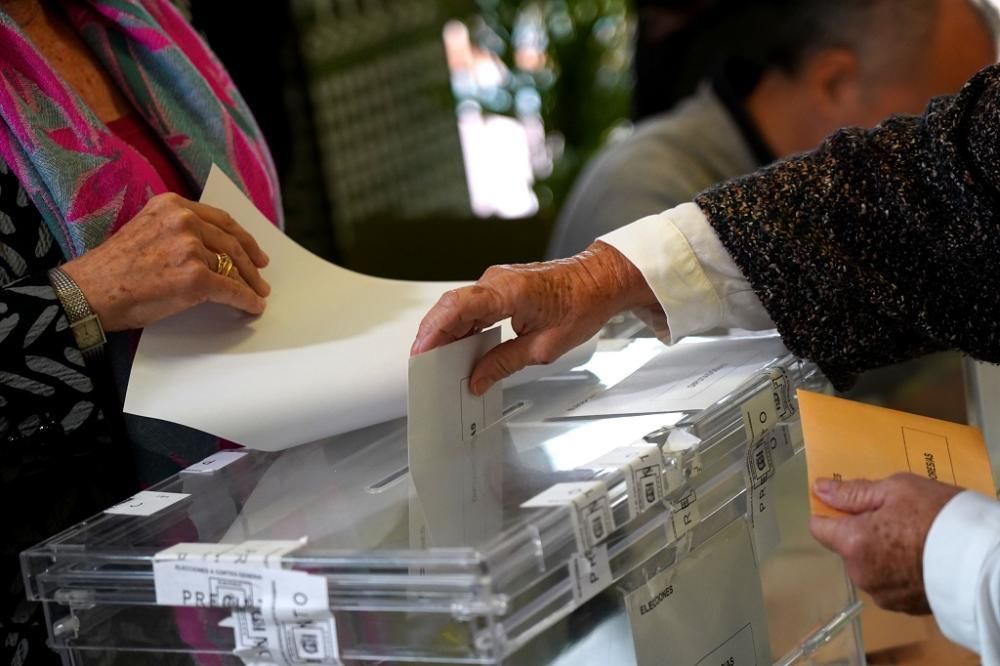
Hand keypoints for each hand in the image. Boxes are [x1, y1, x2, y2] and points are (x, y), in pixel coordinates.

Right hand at [61, 193, 270, 330]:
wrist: (89, 292)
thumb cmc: (112, 269)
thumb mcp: (145, 229)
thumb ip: (176, 231)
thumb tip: (209, 250)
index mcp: (172, 205)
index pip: (220, 220)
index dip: (242, 237)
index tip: (254, 250)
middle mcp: (184, 221)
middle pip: (231, 242)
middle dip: (251, 262)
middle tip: (261, 274)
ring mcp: (191, 249)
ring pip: (232, 267)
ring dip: (249, 283)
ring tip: (258, 293)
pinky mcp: (196, 277)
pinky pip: (232, 290)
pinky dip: (246, 300)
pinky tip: (252, 306)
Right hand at [412, 241, 656, 393]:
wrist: (601, 280)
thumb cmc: (582, 304)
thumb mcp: (545, 348)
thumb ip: (505, 363)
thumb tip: (478, 378)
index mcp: (509, 292)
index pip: (458, 307)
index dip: (434, 330)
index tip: (421, 352)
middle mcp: (498, 280)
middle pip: (451, 307)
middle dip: (433, 337)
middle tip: (425, 366)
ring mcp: (497, 281)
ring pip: (459, 306)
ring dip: (447, 332)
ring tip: (440, 361)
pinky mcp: (501, 286)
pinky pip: (473, 305)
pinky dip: (462, 325)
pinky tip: (460, 346)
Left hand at [809, 473, 963, 613]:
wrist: (983, 562)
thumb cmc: (938, 517)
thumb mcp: (896, 490)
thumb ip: (853, 492)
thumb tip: (819, 490)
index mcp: (852, 543)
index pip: (819, 527)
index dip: (831, 512)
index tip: (851, 504)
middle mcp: (860, 573)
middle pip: (846, 547)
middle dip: (862, 531)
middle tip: (895, 516)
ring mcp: (882, 594)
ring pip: (868, 566)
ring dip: (880, 552)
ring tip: (912, 537)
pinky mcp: (903, 607)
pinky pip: (888, 583)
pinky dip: (897, 571)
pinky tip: (920, 558)